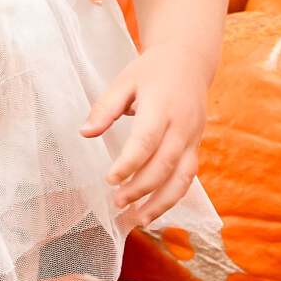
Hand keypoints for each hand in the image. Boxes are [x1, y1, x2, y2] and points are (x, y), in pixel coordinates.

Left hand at [79, 44, 207, 225]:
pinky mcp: (196, 146)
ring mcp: (193, 138)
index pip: (146, 141)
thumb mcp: (124, 81)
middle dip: (141, 188)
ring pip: (182, 178)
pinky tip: (154, 210)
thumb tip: (85, 133)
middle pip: (164, 165)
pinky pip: (188, 177)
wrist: (189, 60)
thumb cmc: (152, 71)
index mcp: (162, 107)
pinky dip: (173, 197)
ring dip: (162, 202)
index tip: (109, 179)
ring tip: (138, 220)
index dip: (129, 164)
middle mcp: (182, 125)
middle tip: (117, 203)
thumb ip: (105, 108)